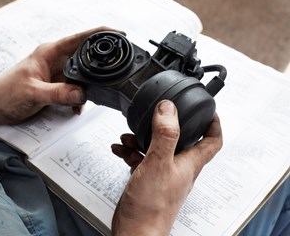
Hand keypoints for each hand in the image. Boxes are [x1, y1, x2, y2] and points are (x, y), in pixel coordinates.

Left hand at [0, 26, 122, 131]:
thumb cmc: (5, 93)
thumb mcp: (33, 93)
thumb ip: (58, 93)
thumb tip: (81, 94)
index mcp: (49, 53)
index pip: (80, 39)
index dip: (101, 35)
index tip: (119, 36)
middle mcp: (55, 61)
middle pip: (85, 59)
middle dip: (96, 70)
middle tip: (104, 80)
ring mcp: (57, 75)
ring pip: (82, 78)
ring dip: (86, 89)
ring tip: (83, 99)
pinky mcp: (57, 88)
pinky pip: (75, 91)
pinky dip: (78, 100)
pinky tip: (75, 107)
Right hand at [111, 100, 221, 234]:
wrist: (136, 232)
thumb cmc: (152, 207)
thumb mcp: (159, 163)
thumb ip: (165, 134)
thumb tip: (168, 109)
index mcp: (189, 163)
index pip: (212, 141)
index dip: (213, 123)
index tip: (207, 110)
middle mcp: (178, 168)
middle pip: (180, 140)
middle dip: (166, 125)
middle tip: (157, 114)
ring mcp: (162, 174)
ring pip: (156, 148)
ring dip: (143, 138)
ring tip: (128, 135)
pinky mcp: (147, 180)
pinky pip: (141, 160)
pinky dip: (131, 152)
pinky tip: (119, 149)